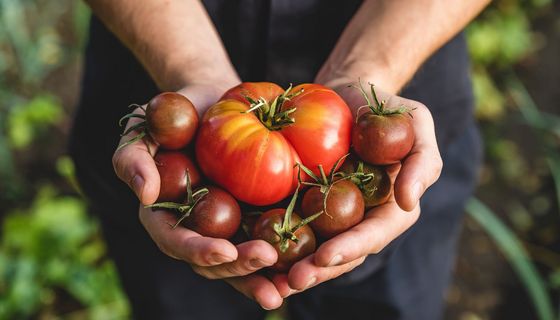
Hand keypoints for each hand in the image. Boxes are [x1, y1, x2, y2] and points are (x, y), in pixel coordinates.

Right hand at [112, 82, 283, 309]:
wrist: (214, 102)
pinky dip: (283, 259)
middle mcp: (196, 229)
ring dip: (262, 277)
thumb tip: (144, 195)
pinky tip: (305, 265)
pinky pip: (266, 241)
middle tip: (266, 259)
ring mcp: (226, 227)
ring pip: (241, 263)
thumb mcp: (143, 128)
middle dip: (239, 268)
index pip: (176, 242)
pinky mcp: (252, 218)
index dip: (198, 251)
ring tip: (289, 286)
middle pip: (213, 262)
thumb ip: (132, 158)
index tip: (225, 251)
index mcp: (165, 217)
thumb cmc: (174, 113)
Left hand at [272, 81, 441, 295]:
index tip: (327, 256)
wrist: (347, 95)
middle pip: (342, 252)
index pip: (374, 234)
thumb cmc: (387, 107)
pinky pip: (291, 227)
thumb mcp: (416, 122)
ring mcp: (331, 215)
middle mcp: (360, 219)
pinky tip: (255, 254)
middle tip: (293, 281)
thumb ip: (422, 161)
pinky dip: (276, 244)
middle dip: (319, 270)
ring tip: (272, 284)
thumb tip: (409, 202)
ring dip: (295, 268)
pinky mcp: (305, 204)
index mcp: (390, 208)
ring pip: (315, 249)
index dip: (353, 247)